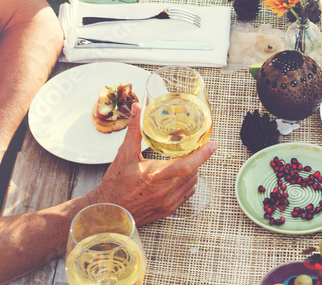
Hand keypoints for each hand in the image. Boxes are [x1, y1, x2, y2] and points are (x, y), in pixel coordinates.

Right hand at [90, 103, 216, 224]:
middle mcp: (165, 191)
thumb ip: (134, 130)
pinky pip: (185, 196)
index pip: (187, 165)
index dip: (202, 154)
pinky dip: (187, 185)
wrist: (108, 212)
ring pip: (191, 184)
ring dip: (191, 172)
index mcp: (156, 176)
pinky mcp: (166, 211)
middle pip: (192, 173)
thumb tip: (139, 108)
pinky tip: (178, 177)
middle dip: (195, 159)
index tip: (212, 145)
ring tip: (184, 161)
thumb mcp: (124, 154)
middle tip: (192, 148)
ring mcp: (167, 203)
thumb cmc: (116, 184)